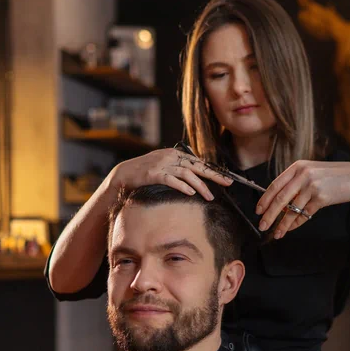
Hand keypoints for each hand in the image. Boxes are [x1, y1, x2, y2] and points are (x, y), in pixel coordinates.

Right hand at [111, 148, 232, 200]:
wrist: (122, 175)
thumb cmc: (144, 174)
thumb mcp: (163, 167)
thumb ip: (177, 169)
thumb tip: (194, 178)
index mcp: (174, 153)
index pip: (197, 162)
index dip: (212, 170)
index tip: (225, 179)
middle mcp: (170, 156)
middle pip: (196, 166)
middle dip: (214, 175)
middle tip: (227, 184)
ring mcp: (161, 164)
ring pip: (186, 174)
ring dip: (200, 186)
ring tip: (209, 196)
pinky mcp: (153, 174)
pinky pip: (171, 179)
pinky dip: (182, 186)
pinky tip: (191, 193)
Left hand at [255, 159, 349, 237]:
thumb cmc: (334, 176)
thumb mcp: (312, 173)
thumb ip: (296, 184)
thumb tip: (279, 204)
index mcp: (297, 167)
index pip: (275, 185)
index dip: (264, 199)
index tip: (258, 210)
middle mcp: (303, 174)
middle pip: (279, 198)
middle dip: (269, 214)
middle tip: (262, 225)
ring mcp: (312, 185)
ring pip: (291, 209)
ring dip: (282, 224)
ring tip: (276, 233)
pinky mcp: (321, 197)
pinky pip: (304, 214)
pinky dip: (296, 223)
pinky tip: (290, 229)